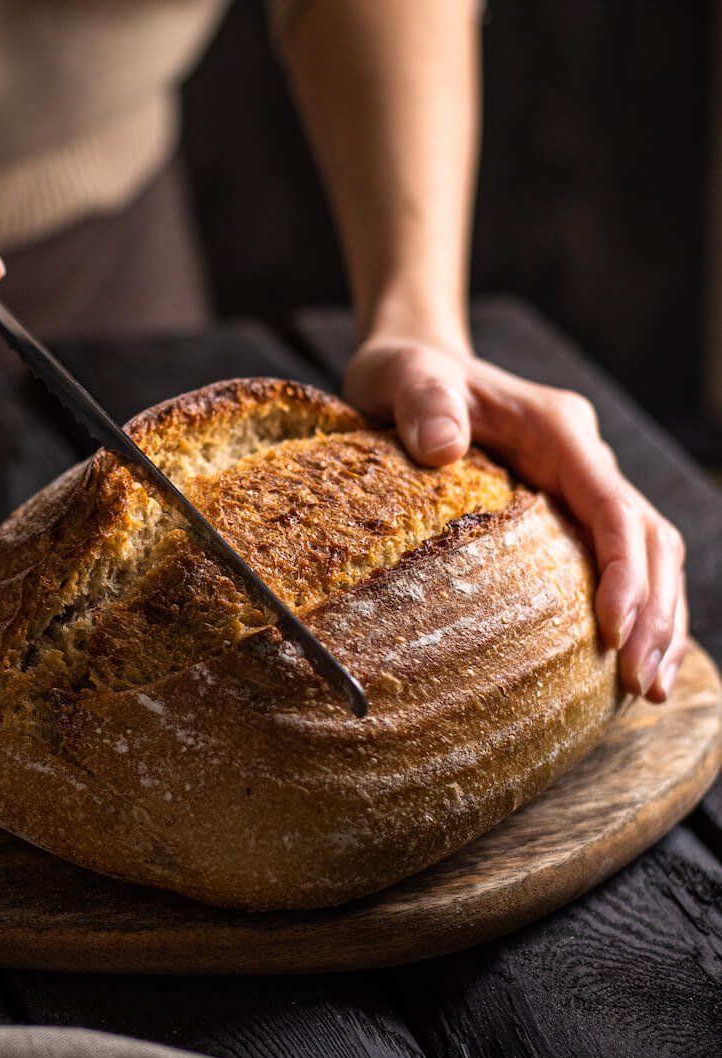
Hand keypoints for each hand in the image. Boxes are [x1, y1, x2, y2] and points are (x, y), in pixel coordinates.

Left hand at [344, 335, 687, 701]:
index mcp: (556, 429)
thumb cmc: (405, 375)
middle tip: (641, 685)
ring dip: (657, 619)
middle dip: (654, 611)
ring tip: (648, 690)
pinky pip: (616, 560)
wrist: (413, 367)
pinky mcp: (568, 510)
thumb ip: (422, 402)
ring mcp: (580, 484)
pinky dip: (632, 610)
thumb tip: (441, 446)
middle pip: (646, 536)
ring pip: (647, 553)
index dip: (623, 569)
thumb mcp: (400, 377)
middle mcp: (582, 457)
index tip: (615, 630)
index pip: (610, 503)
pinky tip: (624, 662)